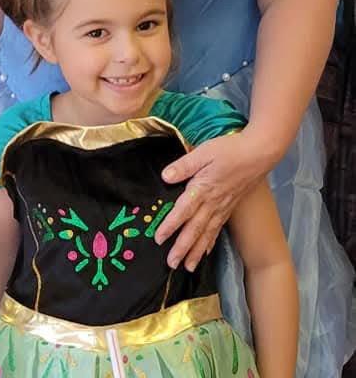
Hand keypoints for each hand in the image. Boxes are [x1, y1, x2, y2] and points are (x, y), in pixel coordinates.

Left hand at [157, 132, 272, 270]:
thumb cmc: (229, 150)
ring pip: (207, 234)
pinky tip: (207, 252)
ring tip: (188, 267)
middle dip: (182, 248)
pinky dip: (211, 242)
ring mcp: (222, 207)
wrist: (258, 154)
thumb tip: (165, 177)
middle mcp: (213, 203)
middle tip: (171, 264)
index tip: (159, 239)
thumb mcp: (202, 152)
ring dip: (196, 251)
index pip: (183, 211)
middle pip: (195, 229)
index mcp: (203, 189)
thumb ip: (183, 166)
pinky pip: (218, 229)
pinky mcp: (230, 207)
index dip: (170, 226)